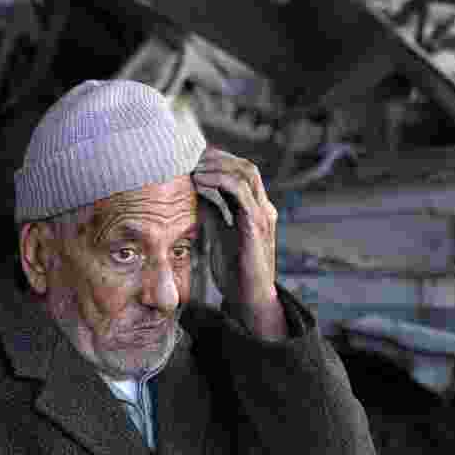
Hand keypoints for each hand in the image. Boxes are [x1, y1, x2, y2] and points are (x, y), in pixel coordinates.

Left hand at [191, 146, 286, 339]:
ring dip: (218, 165)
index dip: (220, 160)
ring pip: (246, 173)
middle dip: (218, 157)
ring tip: (193, 166)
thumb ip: (213, 212)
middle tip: (190, 156)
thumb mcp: (220, 233)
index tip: (194, 158)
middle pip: (246, 167)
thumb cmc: (234, 269)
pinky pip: (241, 193)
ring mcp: (262, 215)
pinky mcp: (256, 226)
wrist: (249, 299)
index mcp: (256, 209)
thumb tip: (193, 193)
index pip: (243, 172)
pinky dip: (220, 180)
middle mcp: (264, 208)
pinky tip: (199, 180)